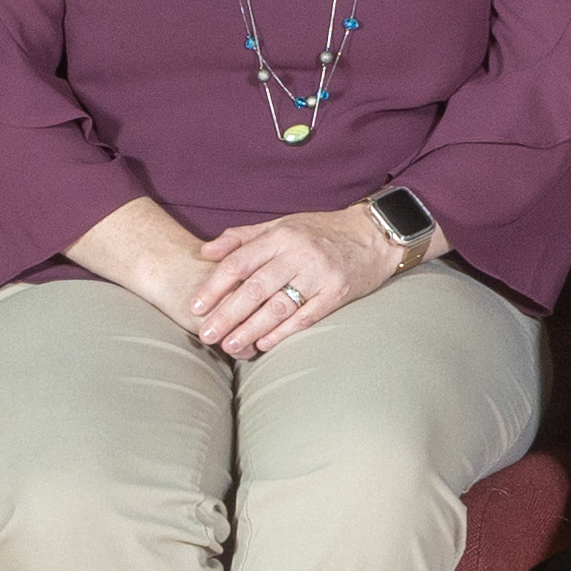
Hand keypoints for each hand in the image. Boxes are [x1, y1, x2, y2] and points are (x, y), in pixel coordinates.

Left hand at [184, 209, 401, 356]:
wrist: (374, 234)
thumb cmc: (322, 231)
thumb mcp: (282, 224)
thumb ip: (243, 237)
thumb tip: (205, 252)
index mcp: (282, 235)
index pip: (239, 263)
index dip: (214, 287)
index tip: (196, 307)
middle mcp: (300, 254)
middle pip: (255, 289)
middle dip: (227, 315)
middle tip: (206, 335)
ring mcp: (320, 274)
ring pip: (279, 306)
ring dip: (251, 329)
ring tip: (230, 345)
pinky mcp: (337, 293)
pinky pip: (306, 317)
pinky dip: (283, 332)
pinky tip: (264, 343)